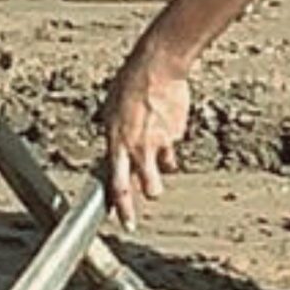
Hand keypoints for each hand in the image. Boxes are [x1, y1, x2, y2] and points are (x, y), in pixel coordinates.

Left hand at [100, 35, 192, 227]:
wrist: (157, 65)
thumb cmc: (128, 85)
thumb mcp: (111, 114)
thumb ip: (116, 139)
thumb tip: (118, 155)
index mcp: (118, 144)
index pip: (119, 187)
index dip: (124, 210)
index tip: (128, 223)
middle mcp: (140, 148)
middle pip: (151, 187)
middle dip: (152, 192)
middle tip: (151, 186)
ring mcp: (161, 141)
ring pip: (166, 166)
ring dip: (163, 161)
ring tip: (158, 139)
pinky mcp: (178, 131)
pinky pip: (174, 140)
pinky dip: (170, 133)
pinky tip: (165, 114)